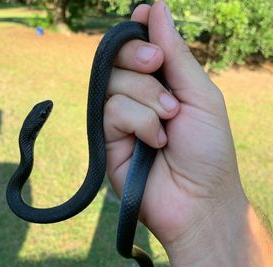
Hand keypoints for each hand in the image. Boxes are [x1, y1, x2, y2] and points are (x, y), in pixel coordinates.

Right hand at [104, 1, 245, 247]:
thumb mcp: (199, 95)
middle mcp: (136, 100)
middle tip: (158, 68)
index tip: (145, 21)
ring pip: (114, 85)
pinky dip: (139, 122)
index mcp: (159, 87)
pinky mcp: (106, 141)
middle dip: (141, 59)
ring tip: (168, 123)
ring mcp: (119, 121)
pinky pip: (111, 111)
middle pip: (118, 59)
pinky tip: (155, 142)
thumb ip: (176, 55)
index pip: (135, 49)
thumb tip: (155, 8)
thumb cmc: (207, 150)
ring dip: (147, 99)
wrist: (197, 200)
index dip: (138, 34)